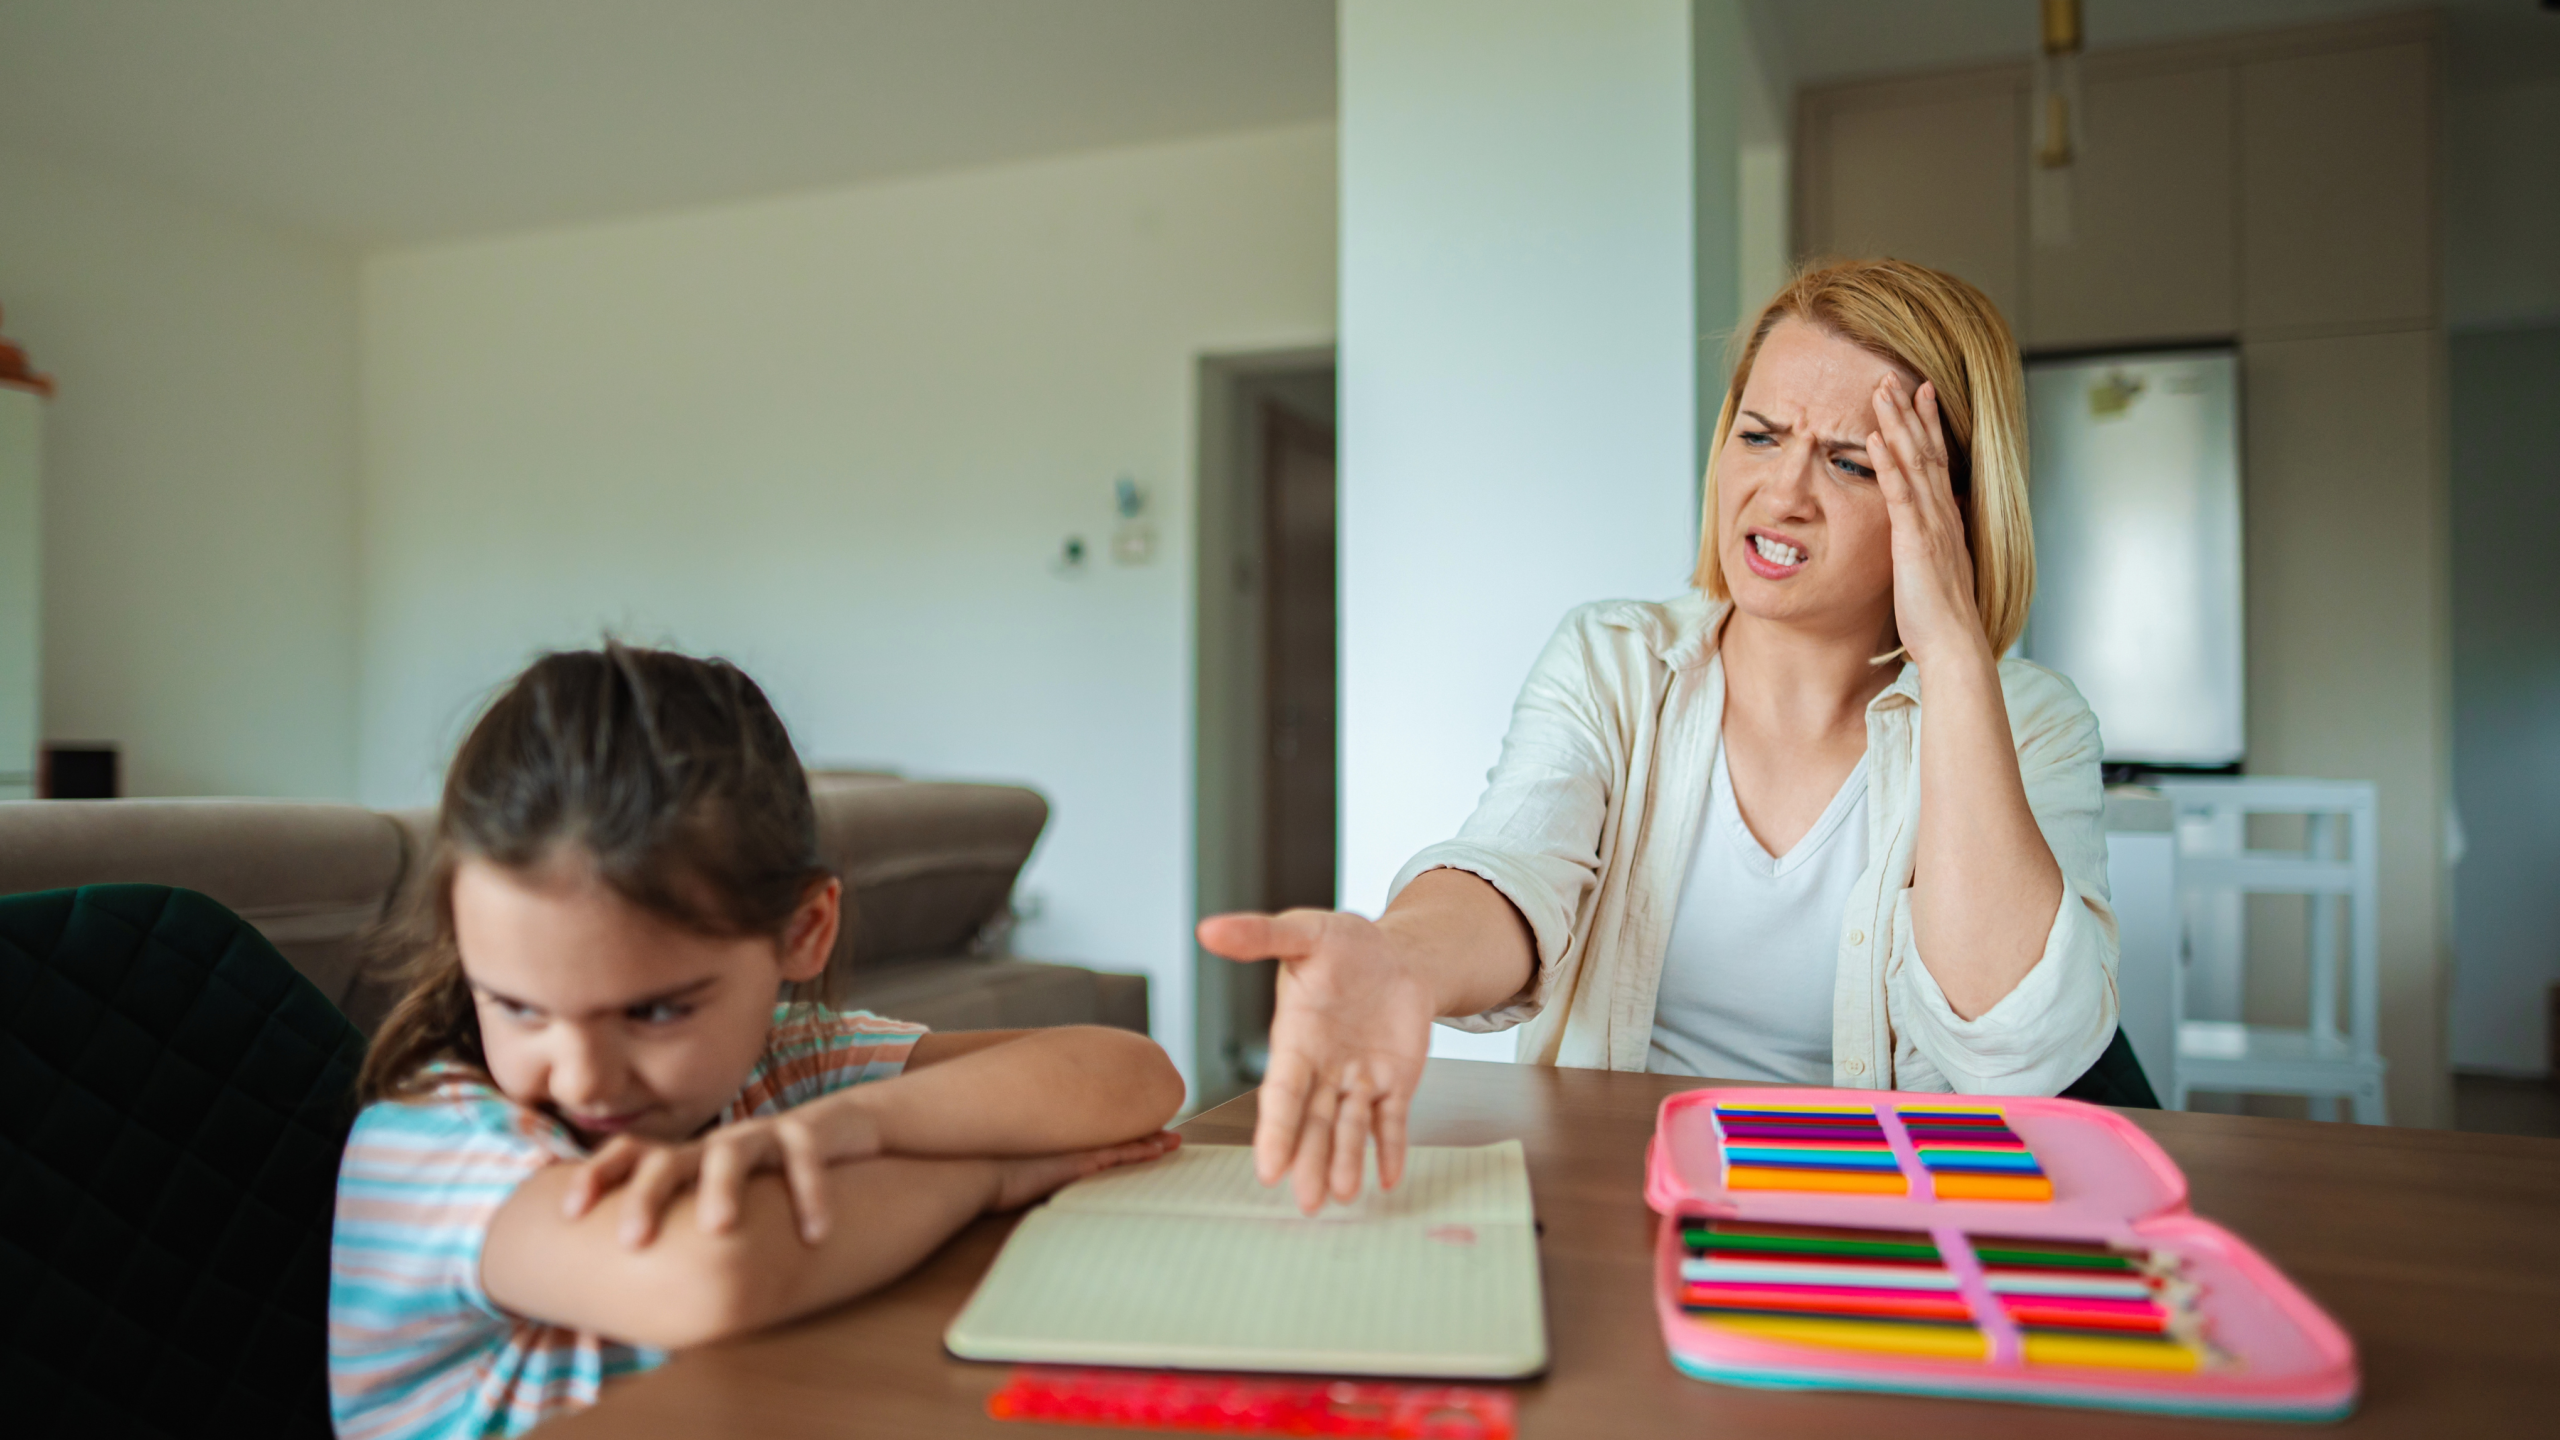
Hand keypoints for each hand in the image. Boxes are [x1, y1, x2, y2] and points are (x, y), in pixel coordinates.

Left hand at [563, 1099, 886, 1247]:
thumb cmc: (770, 1181)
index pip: (630, 1157)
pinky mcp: (807, 1137)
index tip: (569, 1211)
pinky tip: (815, 1235)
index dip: (596, 1176)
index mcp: (688, 1162)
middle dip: (645, 1197)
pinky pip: (805, 1162)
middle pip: (667, 1161)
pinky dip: (810, 1196)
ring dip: (720, 1188)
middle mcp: (714, 1147)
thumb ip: (687, 1229)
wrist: (840, 1130)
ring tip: (717, 1227)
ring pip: (730, 1154)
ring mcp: (760, 1137)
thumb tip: (637, 1296)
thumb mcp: (721, 1198)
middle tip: (631, 1241)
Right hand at [987, 1130, 1182, 1211]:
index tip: (1136, 1132)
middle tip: (1166, 1132)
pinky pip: (1116, 1155)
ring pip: (1120, 1143)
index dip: (1117, 1133)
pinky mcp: (1075, 1163)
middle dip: (1140, 1132)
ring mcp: (1072, 1152)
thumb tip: (1016, 1174)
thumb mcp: (1003, 1170)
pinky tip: (1157, 1151)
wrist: (971, 1169)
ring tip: (1173, 1140)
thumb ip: (1018, 1170)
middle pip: (1112, 1135)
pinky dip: (1138, 1152)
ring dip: (1148, 1142)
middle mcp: (1066, 1143)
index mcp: (1053, 1146)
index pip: (1093, 1137)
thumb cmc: (979, 1172)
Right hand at [1196, 909, 1436, 1213]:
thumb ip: (1259, 936)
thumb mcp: (1304, 932)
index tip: (1269, 1167)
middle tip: (1306, 1201)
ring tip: (1342, 1195)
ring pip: (1349, 1128)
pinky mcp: (1394, 1084)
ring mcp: (1358, 1080)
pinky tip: (1389, 1177)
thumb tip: (1209, 928)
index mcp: (1296, 1040)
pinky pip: (1391, 1122)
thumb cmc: (1344, 945)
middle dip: (1310, 1160)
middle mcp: (1322, 1069)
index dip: (1277, 1129)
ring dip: (1345, 1161)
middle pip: (1313, 1122)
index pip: (1283, 1092)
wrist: (1396, 955)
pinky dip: (1390, 1149)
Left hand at [1869, 375, 1988, 669]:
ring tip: (1883, 390)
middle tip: (1898, 376)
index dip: (1928, 426)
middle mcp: (1941, 514)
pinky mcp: (1915, 541)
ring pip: (1915, 463)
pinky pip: (1900, 495)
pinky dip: (1888, 464)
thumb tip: (1934, 526)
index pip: (1936, 461)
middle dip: (1912, 412)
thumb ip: (1932, 542)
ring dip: (1898, 424)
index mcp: (1944, 519)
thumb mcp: (1935, 569)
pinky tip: (1874, 439)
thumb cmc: (1940, 616)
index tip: (1920, 394)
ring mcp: (1931, 525)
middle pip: (1926, 451)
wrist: (1954, 644)